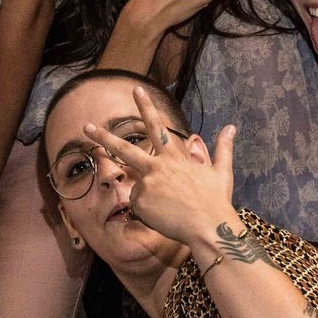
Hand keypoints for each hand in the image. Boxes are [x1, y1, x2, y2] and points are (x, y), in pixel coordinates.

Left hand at [82, 93, 240, 253]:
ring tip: (146, 191)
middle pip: (124, 149)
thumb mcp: (221, 172)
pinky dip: (148, 213)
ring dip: (144, 194)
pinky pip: (138, 207)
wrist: (209, 227)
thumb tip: (231, 127)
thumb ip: (223, 148)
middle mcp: (157, 167)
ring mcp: (147, 185)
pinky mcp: (141, 203)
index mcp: (174, 157)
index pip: (157, 127)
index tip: (136, 90)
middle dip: (103, 136)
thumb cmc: (216, 201)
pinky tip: (165, 217)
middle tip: (86, 126)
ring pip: (136, 186)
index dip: (146, 107)